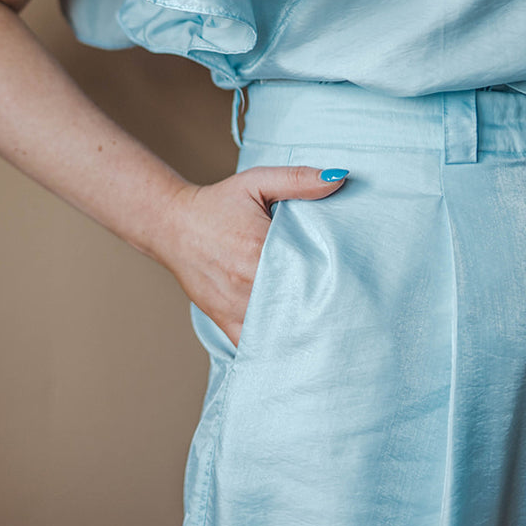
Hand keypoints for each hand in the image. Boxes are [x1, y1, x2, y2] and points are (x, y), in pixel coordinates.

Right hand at [159, 166, 348, 347]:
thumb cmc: (217, 204)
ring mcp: (236, 305)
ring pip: (281, 329)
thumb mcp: (256, 182)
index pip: (312, 272)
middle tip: (351, 310)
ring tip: (329, 328)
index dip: (336, 279)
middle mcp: (248, 282)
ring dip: (304, 329)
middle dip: (325, 307)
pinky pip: (255, 345)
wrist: (171, 225)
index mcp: (260, 248)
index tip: (354, 281)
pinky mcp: (224, 320)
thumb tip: (339, 179)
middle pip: (300, 305)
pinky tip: (295, 346)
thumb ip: (298, 179)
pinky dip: (275, 347)